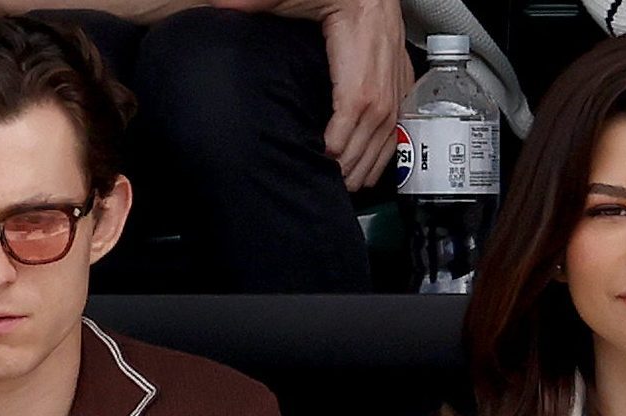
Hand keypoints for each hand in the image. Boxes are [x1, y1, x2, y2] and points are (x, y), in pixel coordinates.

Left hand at [212, 0, 412, 189]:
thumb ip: (261, 2)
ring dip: (366, 167)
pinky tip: (369, 169)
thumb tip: (223, 6)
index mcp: (361, 57)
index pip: (351, 111)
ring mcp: (397, 81)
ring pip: (386, 138)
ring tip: (345, 187)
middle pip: (368, 134)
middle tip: (325, 185)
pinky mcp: (402, 84)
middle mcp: (384, 75)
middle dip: (347, 166)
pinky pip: (398, 129)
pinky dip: (383, 154)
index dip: (335, 144)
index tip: (315, 161)